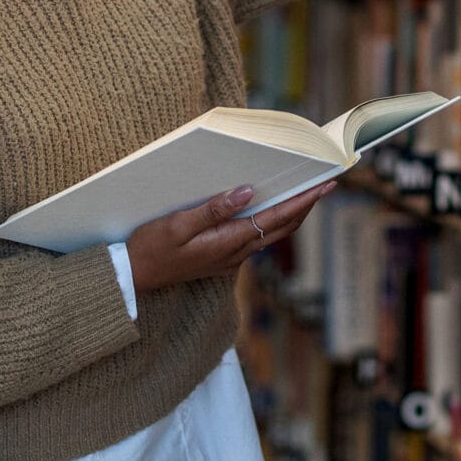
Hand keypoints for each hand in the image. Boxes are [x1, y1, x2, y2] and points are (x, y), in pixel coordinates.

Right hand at [125, 182, 333, 294]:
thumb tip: (247, 191)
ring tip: (305, 191)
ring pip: (271, 233)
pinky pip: (255, 237)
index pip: (277, 218)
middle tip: (327, 183)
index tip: (326, 185)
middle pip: (283, 227)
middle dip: (306, 205)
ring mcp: (230, 258)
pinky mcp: (222, 258)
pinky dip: (269, 220)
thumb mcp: (177, 224)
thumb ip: (213, 209)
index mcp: (229, 242)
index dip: (304, 201)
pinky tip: (268, 205)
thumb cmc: (151, 249)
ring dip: (290, 213)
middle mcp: (236, 253)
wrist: (133, 278)